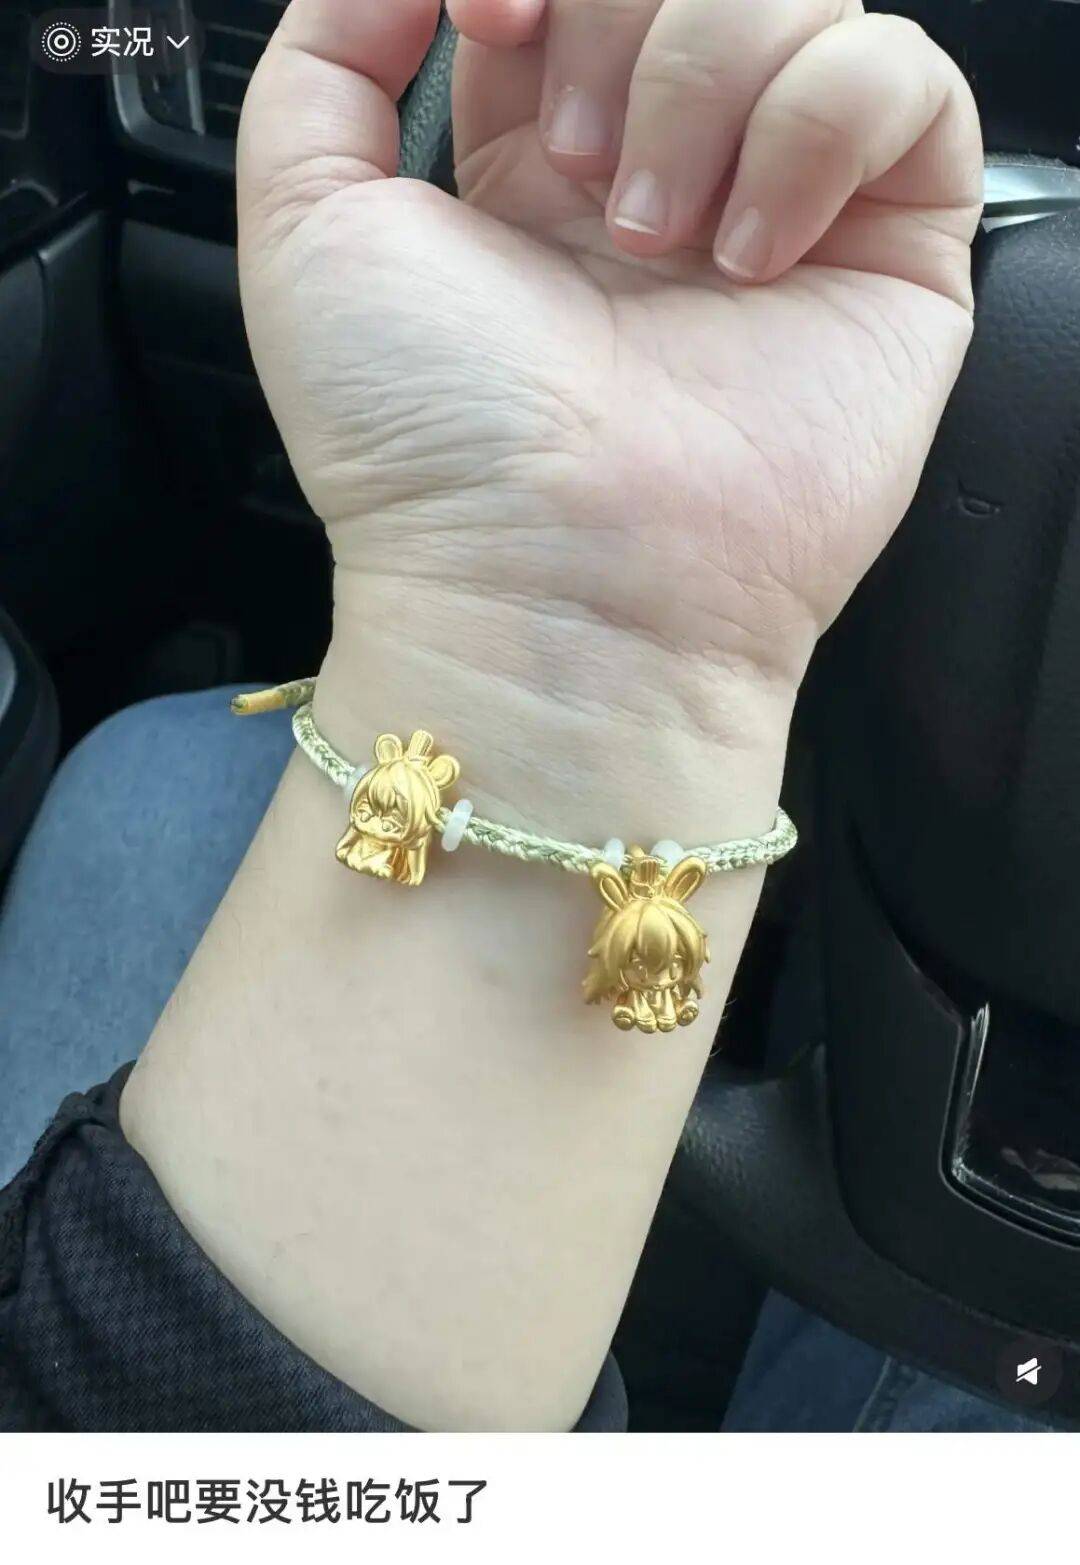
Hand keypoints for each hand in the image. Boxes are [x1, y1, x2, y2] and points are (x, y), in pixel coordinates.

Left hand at [237, 0, 981, 832]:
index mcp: (534, 166)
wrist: (554, 593)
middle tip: (570, 166)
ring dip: (705, 77)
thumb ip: (330, 55)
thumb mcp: (307, 227)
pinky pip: (905, 80)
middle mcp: (665, 176)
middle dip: (615, 17)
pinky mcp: (890, 255)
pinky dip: (819, 129)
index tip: (492, 19)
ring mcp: (784, 211)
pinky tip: (751, 258)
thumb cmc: (427, 447)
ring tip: (652, 236)